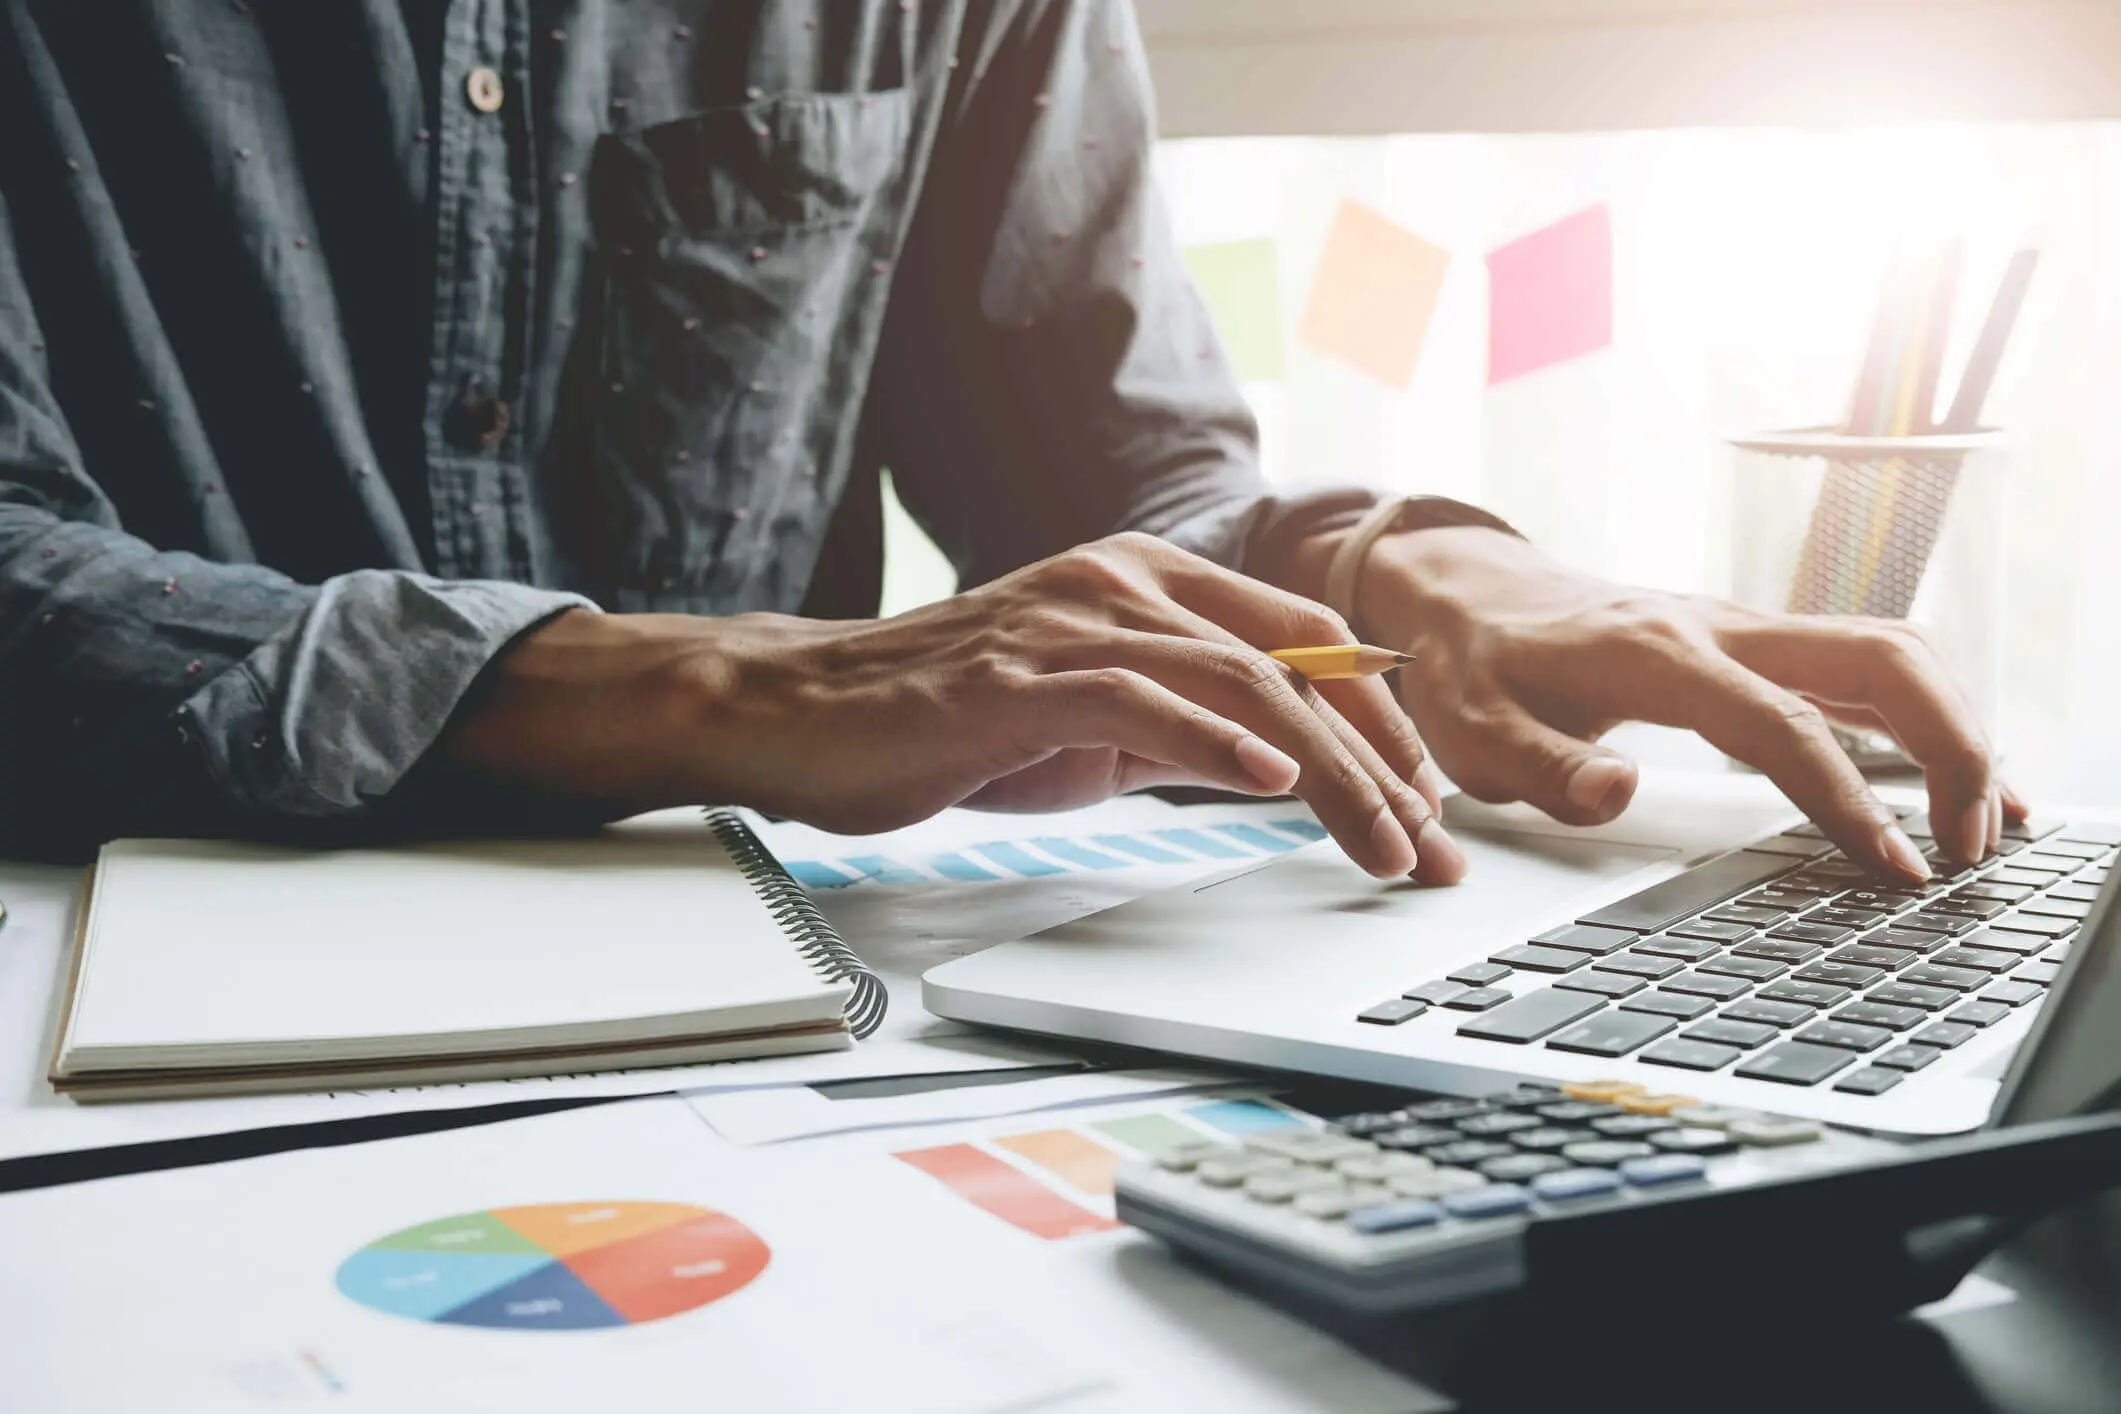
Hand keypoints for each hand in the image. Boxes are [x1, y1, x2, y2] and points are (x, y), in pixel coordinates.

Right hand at [443, 534, 1465, 881]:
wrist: (800, 709)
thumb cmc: (941, 718)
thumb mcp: (1088, 720)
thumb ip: (1180, 725)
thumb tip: (1281, 768)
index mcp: (1145, 582)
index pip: (1304, 642)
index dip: (1379, 721)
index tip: (1423, 801)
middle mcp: (1121, 582)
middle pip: (1295, 666)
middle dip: (1382, 763)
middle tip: (1433, 847)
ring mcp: (1070, 622)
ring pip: (1240, 685)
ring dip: (1331, 773)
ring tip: (1387, 844)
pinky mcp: (1019, 677)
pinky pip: (1142, 703)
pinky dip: (1216, 743)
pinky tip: (1273, 780)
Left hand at [1355, 526, 2024, 878]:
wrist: (1468, 596)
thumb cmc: (1471, 667)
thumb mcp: (1472, 729)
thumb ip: (1541, 766)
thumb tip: (1616, 793)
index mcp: (1658, 652)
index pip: (1782, 722)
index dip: (1846, 796)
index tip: (1892, 866)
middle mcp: (1721, 627)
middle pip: (1880, 659)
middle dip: (1949, 747)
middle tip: (1969, 849)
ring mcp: (1747, 629)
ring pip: (1889, 653)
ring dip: (1955, 729)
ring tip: (1987, 826)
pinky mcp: (1756, 645)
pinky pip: (1864, 667)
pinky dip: (1926, 717)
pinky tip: (1958, 778)